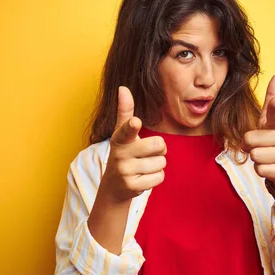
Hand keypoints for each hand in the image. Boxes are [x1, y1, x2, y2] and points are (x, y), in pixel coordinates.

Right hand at [101, 86, 166, 201]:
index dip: (132, 126)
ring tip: (143, 167)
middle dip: (160, 150)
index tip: (135, 122)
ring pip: (161, 163)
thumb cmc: (124, 154)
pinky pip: (159, 177)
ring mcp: (125, 171)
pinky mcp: (132, 186)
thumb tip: (123, 87)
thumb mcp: (122, 134)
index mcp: (120, 138)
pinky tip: (143, 178)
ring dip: (157, 165)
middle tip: (147, 154)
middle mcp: (120, 154)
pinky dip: (156, 178)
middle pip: (159, 144)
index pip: (126, 129)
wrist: (114, 186)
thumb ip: (125, 111)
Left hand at [242, 74, 274, 186]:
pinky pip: (260, 169)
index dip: (274, 107)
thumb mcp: (270, 121)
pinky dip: (261, 170)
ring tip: (266, 156)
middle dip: (249, 145)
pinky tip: (270, 167)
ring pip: (254, 155)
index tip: (274, 100)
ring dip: (255, 159)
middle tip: (259, 146)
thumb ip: (272, 99)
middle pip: (250, 139)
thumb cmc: (272, 140)